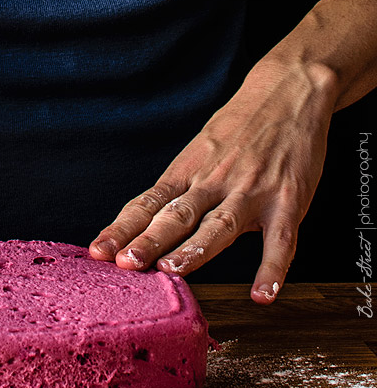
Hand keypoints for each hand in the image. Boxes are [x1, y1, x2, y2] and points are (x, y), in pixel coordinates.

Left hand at [88, 55, 337, 302]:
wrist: (289, 93)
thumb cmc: (239, 127)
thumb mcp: (201, 149)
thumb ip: (182, 189)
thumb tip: (147, 227)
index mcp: (190, 170)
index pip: (149, 203)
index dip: (123, 228)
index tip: (99, 251)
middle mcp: (215, 180)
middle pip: (177, 215)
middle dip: (150, 240)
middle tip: (126, 263)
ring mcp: (252, 190)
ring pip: (221, 225)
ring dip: (196, 249)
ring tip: (174, 271)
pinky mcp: (288, 200)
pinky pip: (281, 240)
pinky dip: (272, 268)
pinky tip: (263, 295)